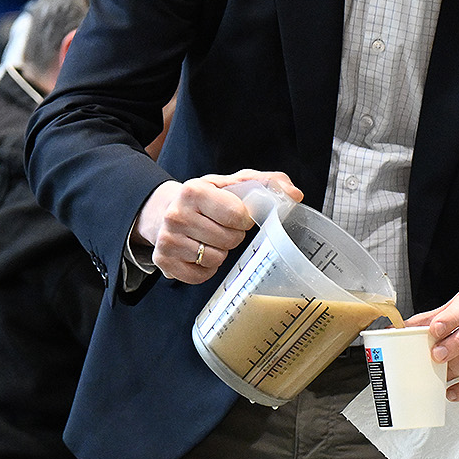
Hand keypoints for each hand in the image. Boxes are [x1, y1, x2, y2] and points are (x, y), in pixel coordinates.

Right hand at [133, 169, 300, 284]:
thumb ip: (269, 183)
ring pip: (216, 259)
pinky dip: (206, 268)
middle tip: (222, 227)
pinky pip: (200, 276)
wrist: (167, 210)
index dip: (244, 219)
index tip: (238, 215)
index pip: (238, 216)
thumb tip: (295, 195)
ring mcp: (167, 240)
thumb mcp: (236, 183)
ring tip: (210, 239)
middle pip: (229, 240)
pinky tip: (200, 253)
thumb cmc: (209, 197)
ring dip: (220, 252)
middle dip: (233, 236)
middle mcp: (176, 215)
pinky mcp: (163, 261)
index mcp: (194, 190)